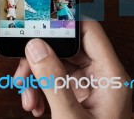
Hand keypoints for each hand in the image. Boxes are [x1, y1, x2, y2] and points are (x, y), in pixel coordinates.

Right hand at [14, 21, 131, 117]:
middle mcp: (99, 77)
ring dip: (36, 77)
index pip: (89, 32)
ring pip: (55, 65)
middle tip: (23, 69)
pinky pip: (53, 81)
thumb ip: (52, 80)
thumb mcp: (70, 116)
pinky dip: (39, 90)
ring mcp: (87, 87)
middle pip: (66, 48)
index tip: (38, 24)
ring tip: (27, 96)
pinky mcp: (75, 97)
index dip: (64, 23)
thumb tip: (35, 47)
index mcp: (110, 75)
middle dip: (40, 58)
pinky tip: (33, 105)